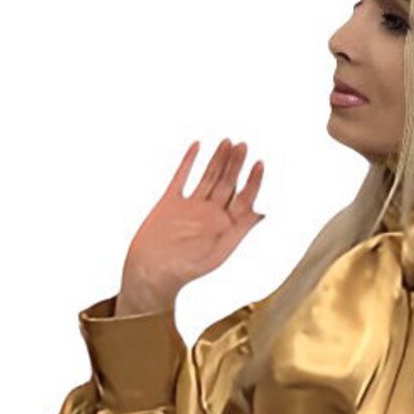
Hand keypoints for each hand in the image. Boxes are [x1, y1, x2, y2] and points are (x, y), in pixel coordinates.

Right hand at [116, 139, 265, 313]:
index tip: (260, 163)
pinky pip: (181, 177)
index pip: (244, 198)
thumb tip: (262, 213)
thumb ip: (240, 229)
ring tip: (228, 142)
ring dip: (218, 160)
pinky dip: (189, 162)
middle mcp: (210, 214)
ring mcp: (190, 206)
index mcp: (225, 226)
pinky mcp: (170, 202)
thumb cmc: (187, 269)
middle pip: (227, 184)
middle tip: (244, 145)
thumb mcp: (220, 250)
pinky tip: (197, 146)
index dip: (253, 181)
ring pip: (208, 177)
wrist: (152, 271)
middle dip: (236, 165)